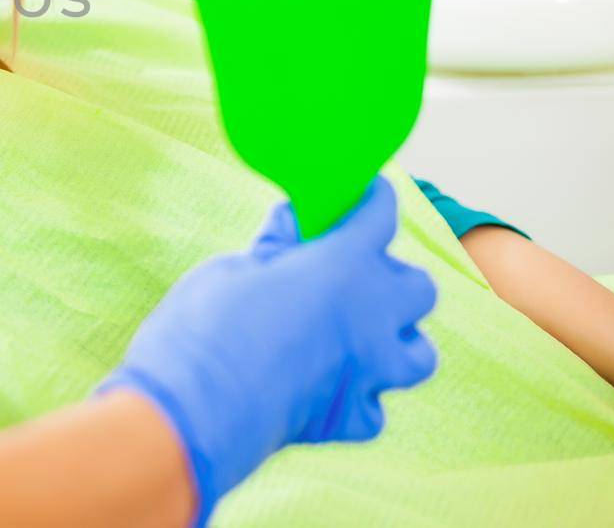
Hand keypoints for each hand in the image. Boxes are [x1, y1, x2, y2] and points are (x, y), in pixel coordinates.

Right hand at [93, 176, 436, 526]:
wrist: (194, 410)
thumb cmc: (205, 326)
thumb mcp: (235, 270)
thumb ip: (277, 249)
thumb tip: (294, 226)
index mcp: (343, 265)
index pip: (380, 214)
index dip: (372, 199)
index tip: (364, 193)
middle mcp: (371, 317)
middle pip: (418, 287)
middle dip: (392, 278)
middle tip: (353, 276)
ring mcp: (367, 372)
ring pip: (419, 355)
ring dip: (397, 341)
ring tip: (360, 337)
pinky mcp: (349, 419)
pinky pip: (375, 407)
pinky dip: (358, 397)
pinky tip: (327, 388)